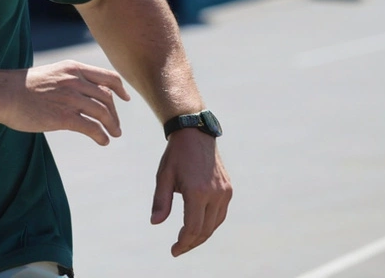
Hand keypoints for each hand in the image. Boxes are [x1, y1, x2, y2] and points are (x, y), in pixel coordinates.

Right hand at [2, 60, 130, 145]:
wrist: (3, 94)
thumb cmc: (23, 86)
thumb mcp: (52, 74)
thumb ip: (70, 80)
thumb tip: (84, 94)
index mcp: (73, 69)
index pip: (108, 77)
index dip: (120, 89)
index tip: (125, 98)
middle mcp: (75, 81)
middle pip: (108, 97)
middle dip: (115, 114)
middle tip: (116, 126)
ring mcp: (70, 99)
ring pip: (103, 113)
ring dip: (112, 126)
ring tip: (112, 135)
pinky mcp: (64, 117)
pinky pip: (92, 128)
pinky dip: (101, 136)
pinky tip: (102, 141)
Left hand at [151, 130, 231, 255]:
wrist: (196, 134)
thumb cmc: (176, 155)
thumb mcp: (163, 176)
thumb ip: (160, 201)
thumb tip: (155, 223)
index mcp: (197, 191)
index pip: (193, 228)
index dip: (183, 243)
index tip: (174, 250)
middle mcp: (215, 194)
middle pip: (205, 230)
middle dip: (191, 243)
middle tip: (178, 249)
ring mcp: (224, 192)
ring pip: (215, 224)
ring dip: (201, 236)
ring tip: (187, 241)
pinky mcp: (228, 190)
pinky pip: (220, 214)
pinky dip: (210, 224)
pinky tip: (199, 228)